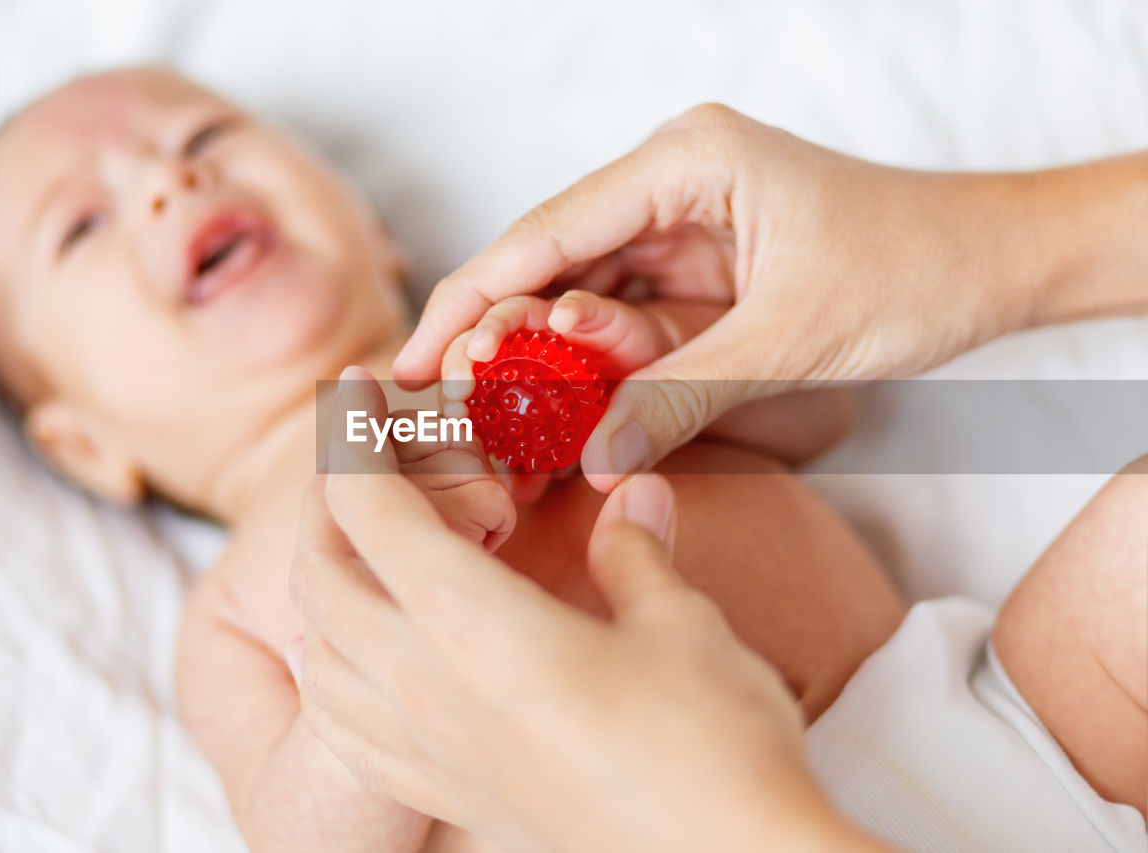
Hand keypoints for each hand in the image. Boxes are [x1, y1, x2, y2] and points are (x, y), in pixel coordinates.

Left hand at [290, 368, 885, 852]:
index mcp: (472, 624)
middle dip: (330, 506)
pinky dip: (335, 671)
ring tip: (366, 552)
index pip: (369, 510)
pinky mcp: (451, 797)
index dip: (351, 437)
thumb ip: (635, 550)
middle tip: (371, 466)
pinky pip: (348, 729)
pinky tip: (365, 659)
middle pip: (321, 579)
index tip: (357, 387)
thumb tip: (634, 492)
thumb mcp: (681, 624)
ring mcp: (430, 752)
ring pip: (321, 654)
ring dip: (325, 587)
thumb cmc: (713, 746)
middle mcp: (426, 688)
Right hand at [394, 102, 1065, 490]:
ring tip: (495, 435)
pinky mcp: (696, 279)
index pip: (546, 232)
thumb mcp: (792, 341)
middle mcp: (668, 189)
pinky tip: (561, 425)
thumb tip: (590, 459)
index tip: (413, 362)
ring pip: (581, 307)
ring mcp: (680, 234)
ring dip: (545, 372)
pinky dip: (596, 380)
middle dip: (500, 345)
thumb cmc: (912, 269)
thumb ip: (683, 396)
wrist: (990, 265)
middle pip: (551, 270)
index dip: (471, 300)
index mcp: (684, 163)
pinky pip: (626, 332)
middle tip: (450, 415)